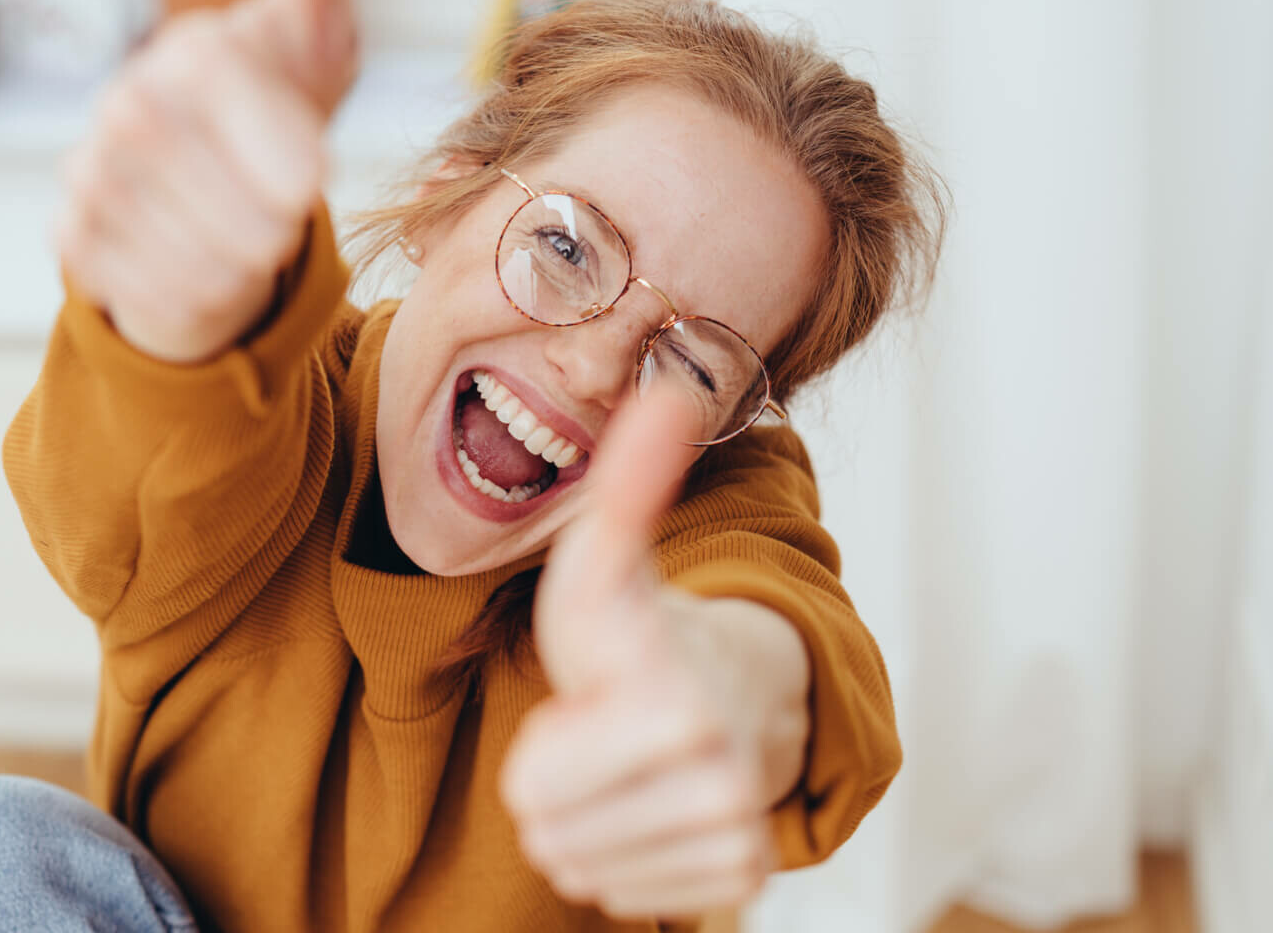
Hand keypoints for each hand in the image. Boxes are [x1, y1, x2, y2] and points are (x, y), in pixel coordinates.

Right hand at [55, 0, 357, 362]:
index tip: (316, 179)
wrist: (216, 192)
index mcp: (189, 54)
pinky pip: (161, 294)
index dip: (278, 147)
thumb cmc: (274, 106)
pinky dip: (204, 296)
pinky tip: (210, 263)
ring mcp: (92, 175)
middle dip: (273, 220)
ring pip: (199, 257)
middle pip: (222, 195)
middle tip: (284, 213)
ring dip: (245, 262)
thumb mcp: (312, 27)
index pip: (226, 99)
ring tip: (249, 234)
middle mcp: (126, 107)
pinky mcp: (76, 242)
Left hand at [500, 391, 794, 919]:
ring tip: (624, 764)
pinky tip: (647, 803)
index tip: (597, 695)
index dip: (544, 746)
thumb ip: (627, 483)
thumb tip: (664, 390)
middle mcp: (721, 784)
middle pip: (550, 836)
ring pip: (579, 870)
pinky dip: (619, 858)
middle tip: (605, 730)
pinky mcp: (740, 884)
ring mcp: (734, 840)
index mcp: (677, 708)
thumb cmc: (645, 630)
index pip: (533, 793)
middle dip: (557, 785)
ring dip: (585, 821)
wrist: (732, 691)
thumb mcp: (608, 560)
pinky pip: (619, 898)